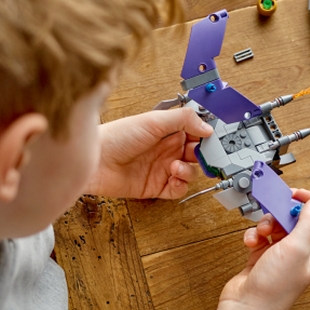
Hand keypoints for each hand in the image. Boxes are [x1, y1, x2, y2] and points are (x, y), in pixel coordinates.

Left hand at [89, 109, 211, 199]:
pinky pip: (178, 190)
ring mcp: (162, 169)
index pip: (195, 132)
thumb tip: (206, 126)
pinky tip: (173, 177)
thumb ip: (183, 119)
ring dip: (189, 170)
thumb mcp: (153, 121)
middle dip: (203, 155)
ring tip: (176, 166)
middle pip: (196, 154)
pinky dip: (181, 185)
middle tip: (203, 155)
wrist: (96, 161)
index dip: (206, 135)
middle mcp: (167, 149)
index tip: (213, 138)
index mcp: (168, 130)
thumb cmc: (117, 136)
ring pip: (190, 173)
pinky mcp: (156, 187)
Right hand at [218, 189, 309, 309]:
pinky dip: (254, 235)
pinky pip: (261, 236)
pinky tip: (251, 243)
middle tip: (276, 209)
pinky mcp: (262, 257)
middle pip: (298, 220)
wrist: (245, 309)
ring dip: (267, 223)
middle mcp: (300, 253)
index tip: (299, 195)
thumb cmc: (274, 289)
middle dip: (284, 212)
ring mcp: (280, 255)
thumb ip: (309, 223)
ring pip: (277, 225)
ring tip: (262, 231)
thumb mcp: (297, 249)